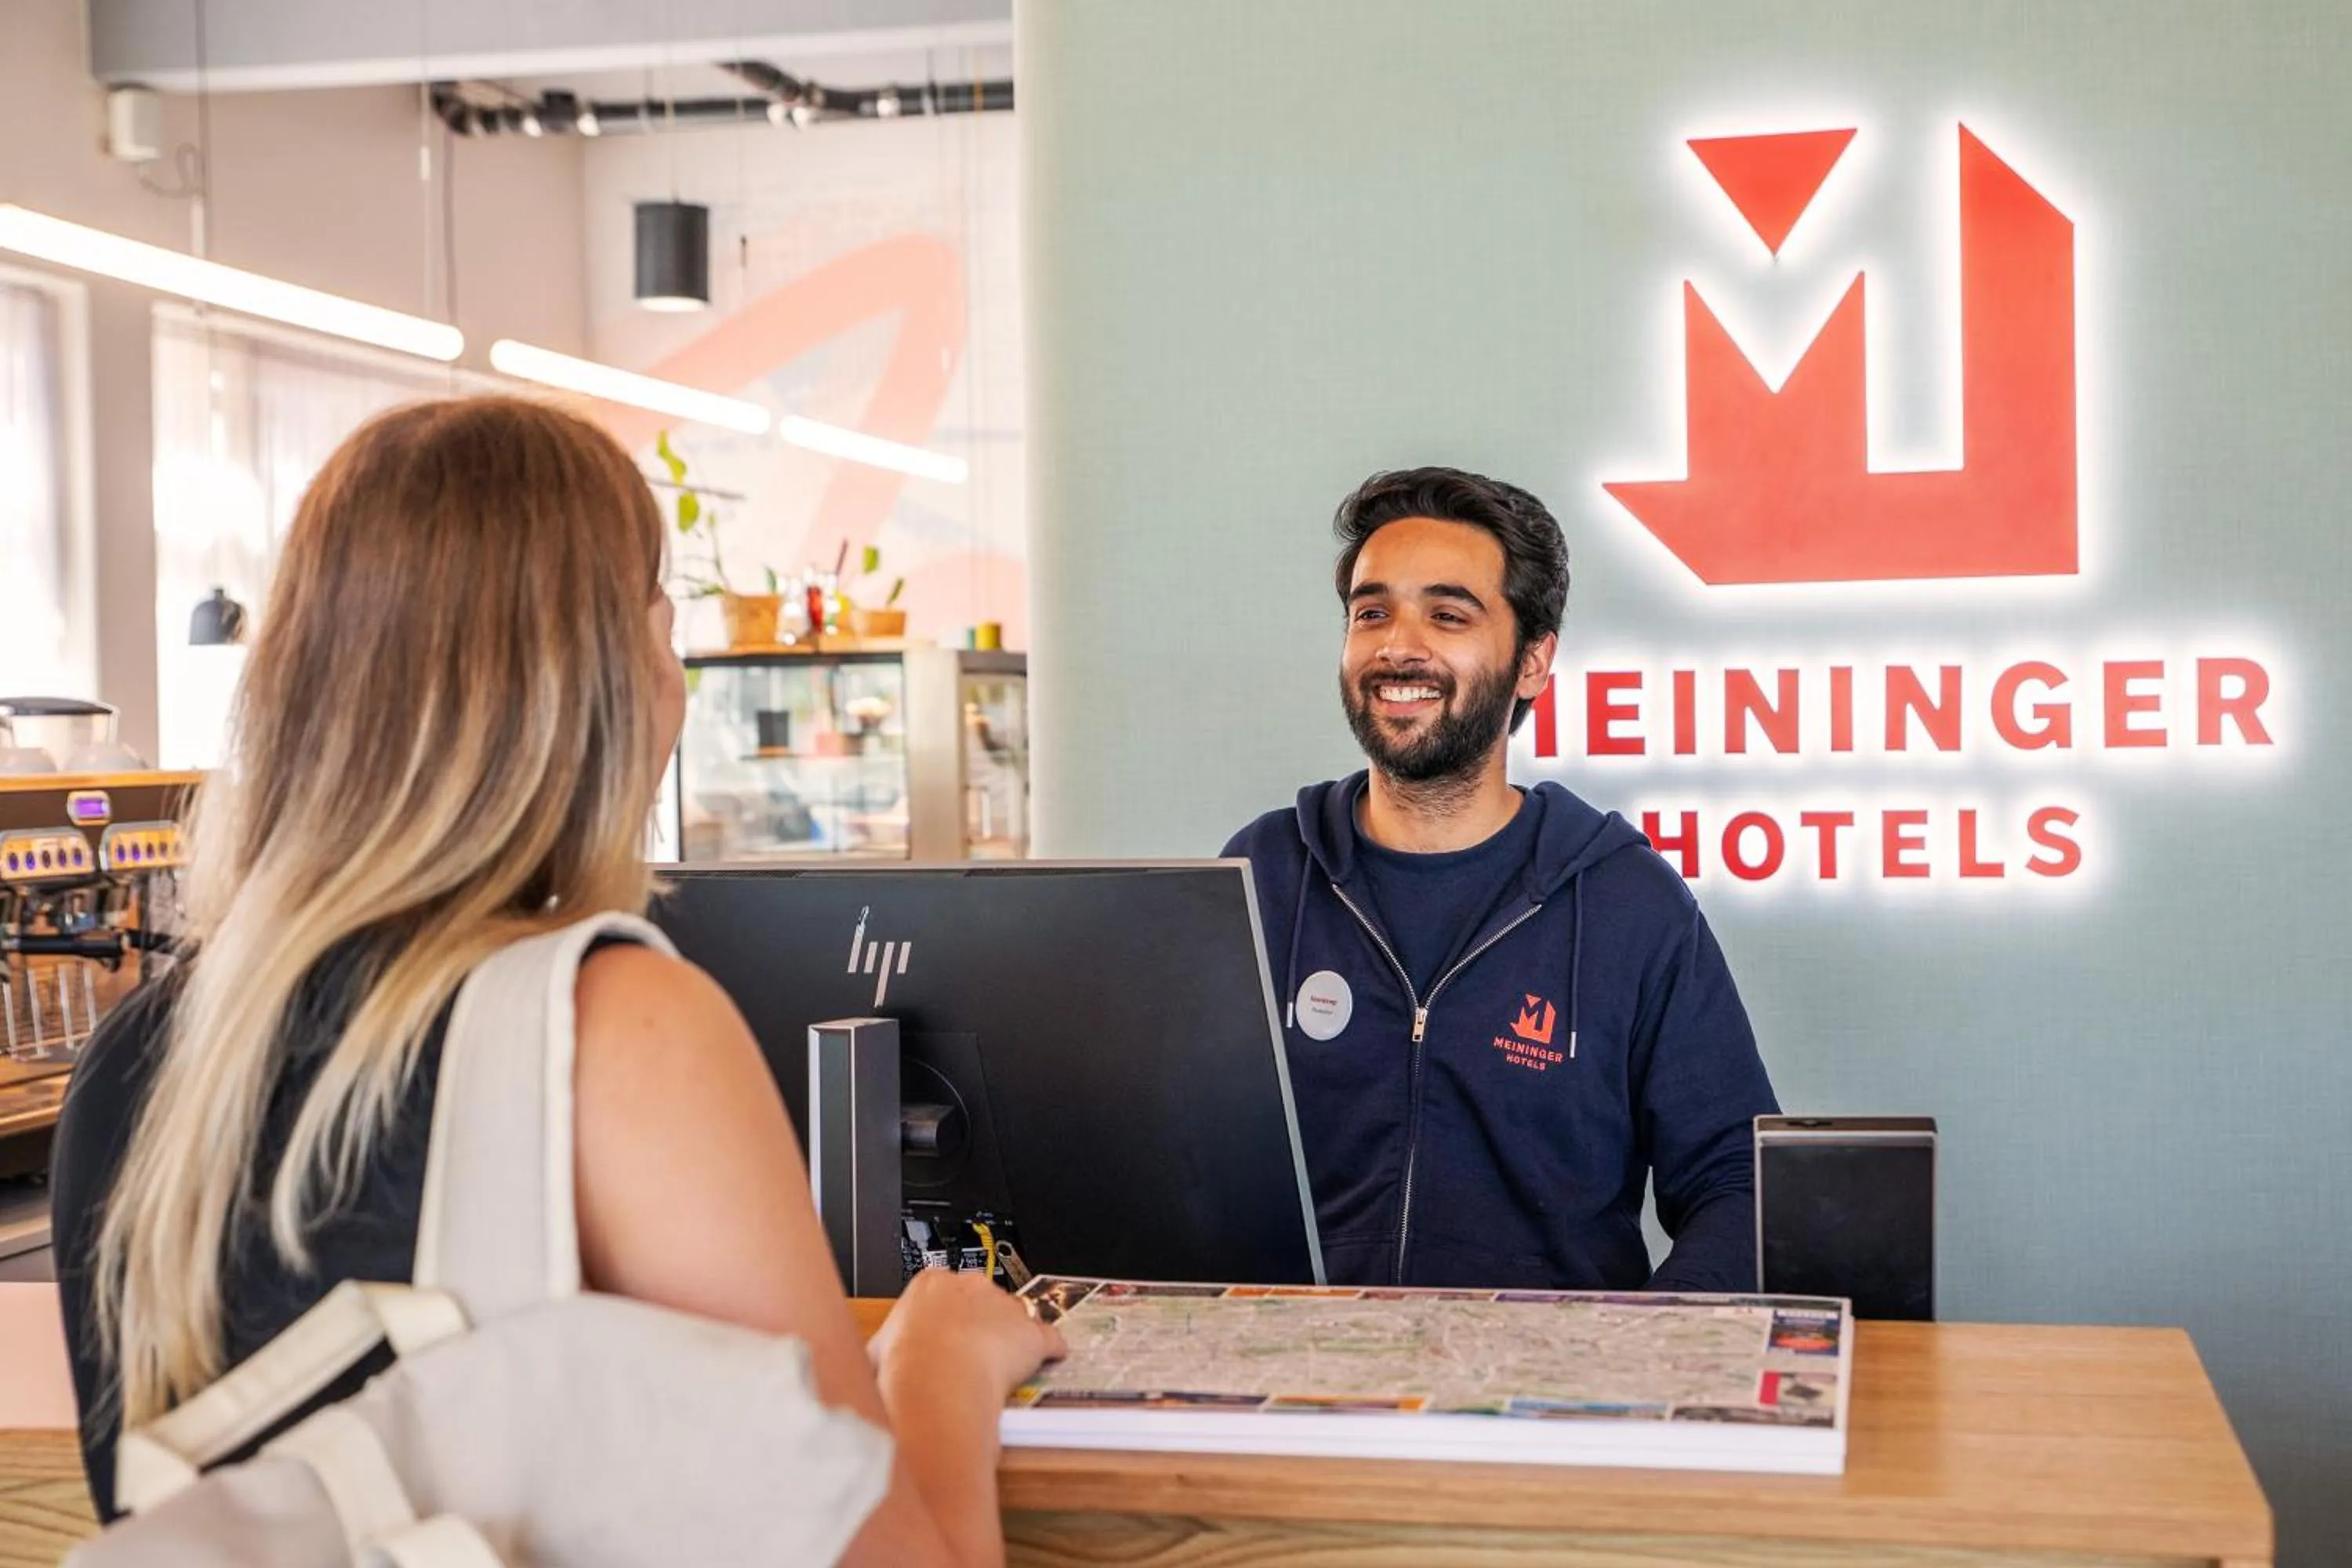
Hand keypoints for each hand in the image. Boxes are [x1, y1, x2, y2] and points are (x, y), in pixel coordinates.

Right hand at [868, 1267, 1066, 1400]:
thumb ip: (882, 1350)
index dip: (944, 1316)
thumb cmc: (904, 1363)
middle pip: (981, 1299)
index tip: (942, 1332)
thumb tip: (869, 1365)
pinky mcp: (1033, 1334)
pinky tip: (1050, 1359)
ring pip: (1014, 1316)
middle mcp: (971, 1287)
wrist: (935, 1377)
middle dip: (977, 1324)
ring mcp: (1005, 1308)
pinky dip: (1051, 1351)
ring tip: (1003, 1366)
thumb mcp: (878, 1351)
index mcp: (930, 1284)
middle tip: (968, 1354)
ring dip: (1010, 1339)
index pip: (942, 1290)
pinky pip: (1049, 1339)